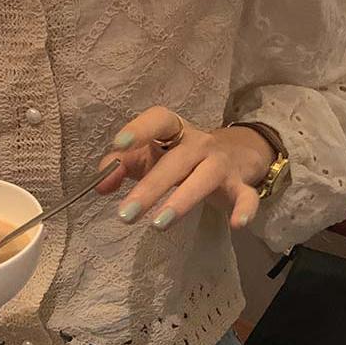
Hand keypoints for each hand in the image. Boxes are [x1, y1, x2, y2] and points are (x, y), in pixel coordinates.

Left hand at [96, 108, 273, 234]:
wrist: (235, 153)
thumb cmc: (181, 156)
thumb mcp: (151, 156)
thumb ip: (123, 166)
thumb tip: (99, 185)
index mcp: (176, 131)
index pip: (160, 119)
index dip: (140, 128)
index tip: (119, 144)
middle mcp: (199, 143)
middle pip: (176, 160)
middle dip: (151, 187)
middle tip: (125, 214)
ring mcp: (221, 164)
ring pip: (204, 178)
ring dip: (182, 200)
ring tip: (158, 225)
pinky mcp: (240, 185)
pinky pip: (246, 196)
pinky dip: (244, 209)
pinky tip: (235, 225)